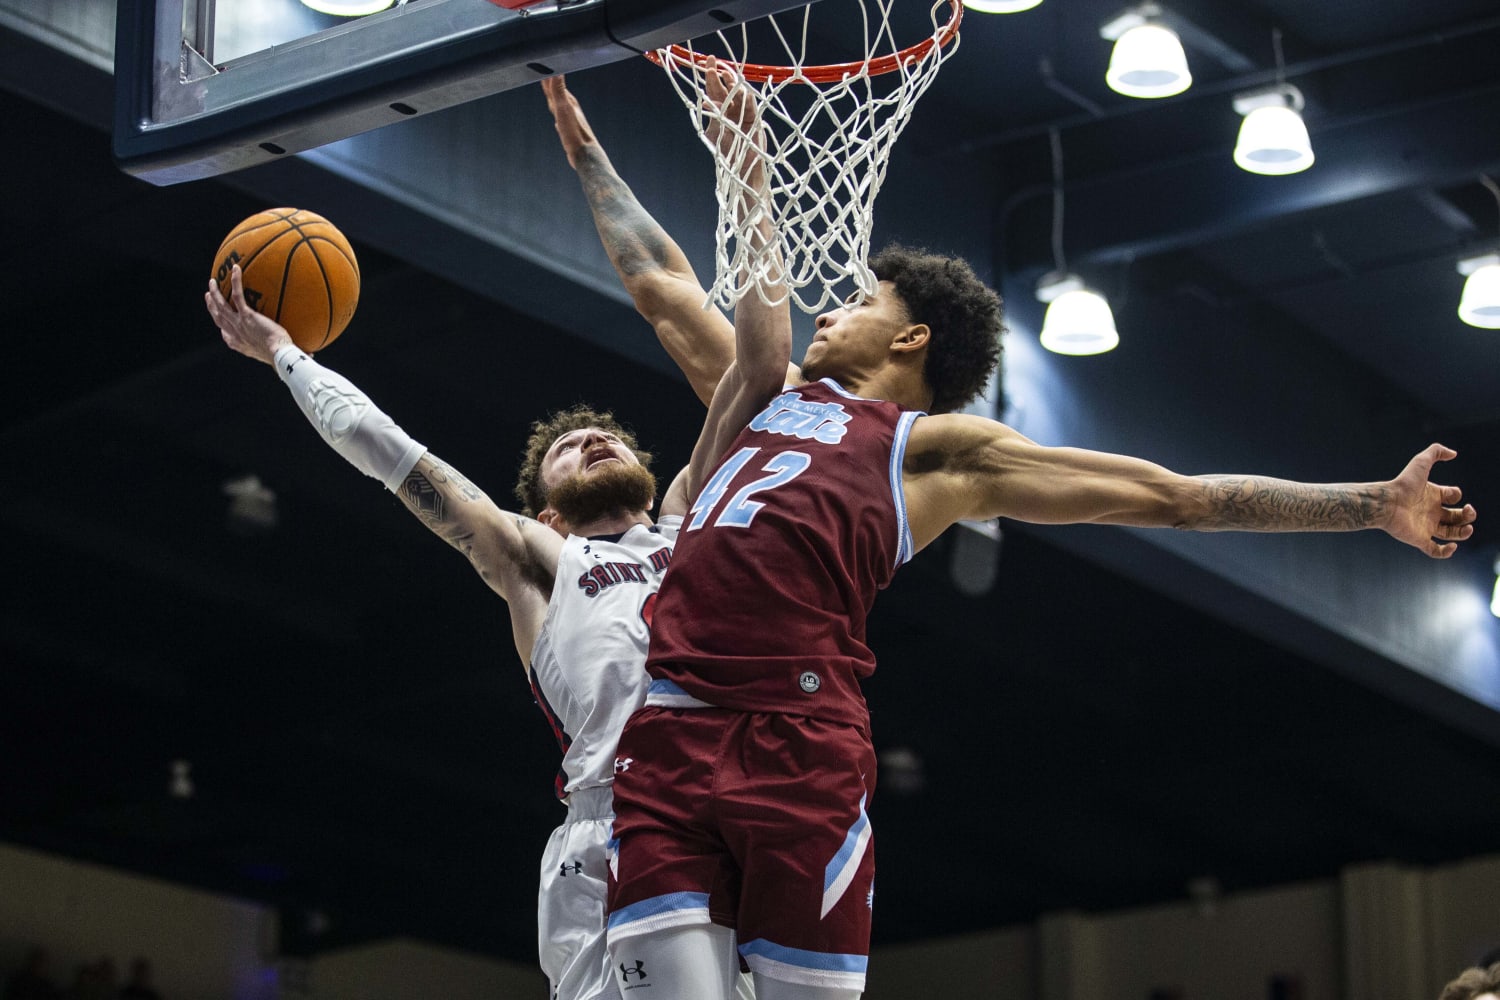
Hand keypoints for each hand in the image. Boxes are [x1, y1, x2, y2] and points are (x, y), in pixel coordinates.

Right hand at [205, 264, 294, 364]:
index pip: (226, 335)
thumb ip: (291, 351)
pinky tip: (237, 268)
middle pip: (218, 317)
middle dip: (211, 306)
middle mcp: (235, 334)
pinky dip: (236, 281)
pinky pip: (237, 294)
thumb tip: (312, 354)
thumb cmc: (283, 359)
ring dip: (215, 292)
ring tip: (213, 281)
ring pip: (220, 305)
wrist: (280, 355)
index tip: (220, 318)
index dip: (221, 326)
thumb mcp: (282, 357)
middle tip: (208, 295)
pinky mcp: (246, 315)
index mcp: (239, 344)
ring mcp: (238, 324)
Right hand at [541, 75, 596, 171]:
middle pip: (557, 93)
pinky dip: (558, 117)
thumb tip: (556, 72)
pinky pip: (561, 120)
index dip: (548, 75)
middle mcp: (570, 109)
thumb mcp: (564, 108)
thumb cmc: (575, 132)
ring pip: (559, 106)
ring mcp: (570, 120)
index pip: (555, 83)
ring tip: (549, 94)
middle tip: (544, 74)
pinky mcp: (569, 131)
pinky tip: (557, 121)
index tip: (542, 63)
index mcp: (568, 102)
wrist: (585, 154)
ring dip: (554, 99)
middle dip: (550, 84)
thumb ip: (559, 90)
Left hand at [702, 58, 764, 175]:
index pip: (715, 90)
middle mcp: (732, 110)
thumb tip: (708, 100)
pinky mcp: (754, 122)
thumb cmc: (726, 154)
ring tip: (726, 73)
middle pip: (726, 88)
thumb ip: (713, 116)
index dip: (711, 77)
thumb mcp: (715, 132)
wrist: (740, 170)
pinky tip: (741, 91)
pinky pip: (751, 107)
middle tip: (713, 62)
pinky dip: (746, 99)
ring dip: (733, 83)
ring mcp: (744, 115)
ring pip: (739, 94)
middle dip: (720, 75)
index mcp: (721, 112)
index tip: (707, 64)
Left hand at [1383, 443, 1475, 557]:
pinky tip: (1452, 545)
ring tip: (1468, 528)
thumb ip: (1436, 451)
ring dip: (1464, 533)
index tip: (1452, 494)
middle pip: (1456, 517)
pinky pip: (1435, 551)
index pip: (1453, 496)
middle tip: (1468, 511)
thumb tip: (1454, 453)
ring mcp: (1425, 526)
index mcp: (1432, 495)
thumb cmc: (1403, 483)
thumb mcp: (1421, 462)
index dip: (1457, 494)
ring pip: (1451, 534)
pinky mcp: (1419, 539)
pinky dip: (1446, 552)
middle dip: (1468, 515)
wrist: (1386, 502)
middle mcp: (1431, 511)